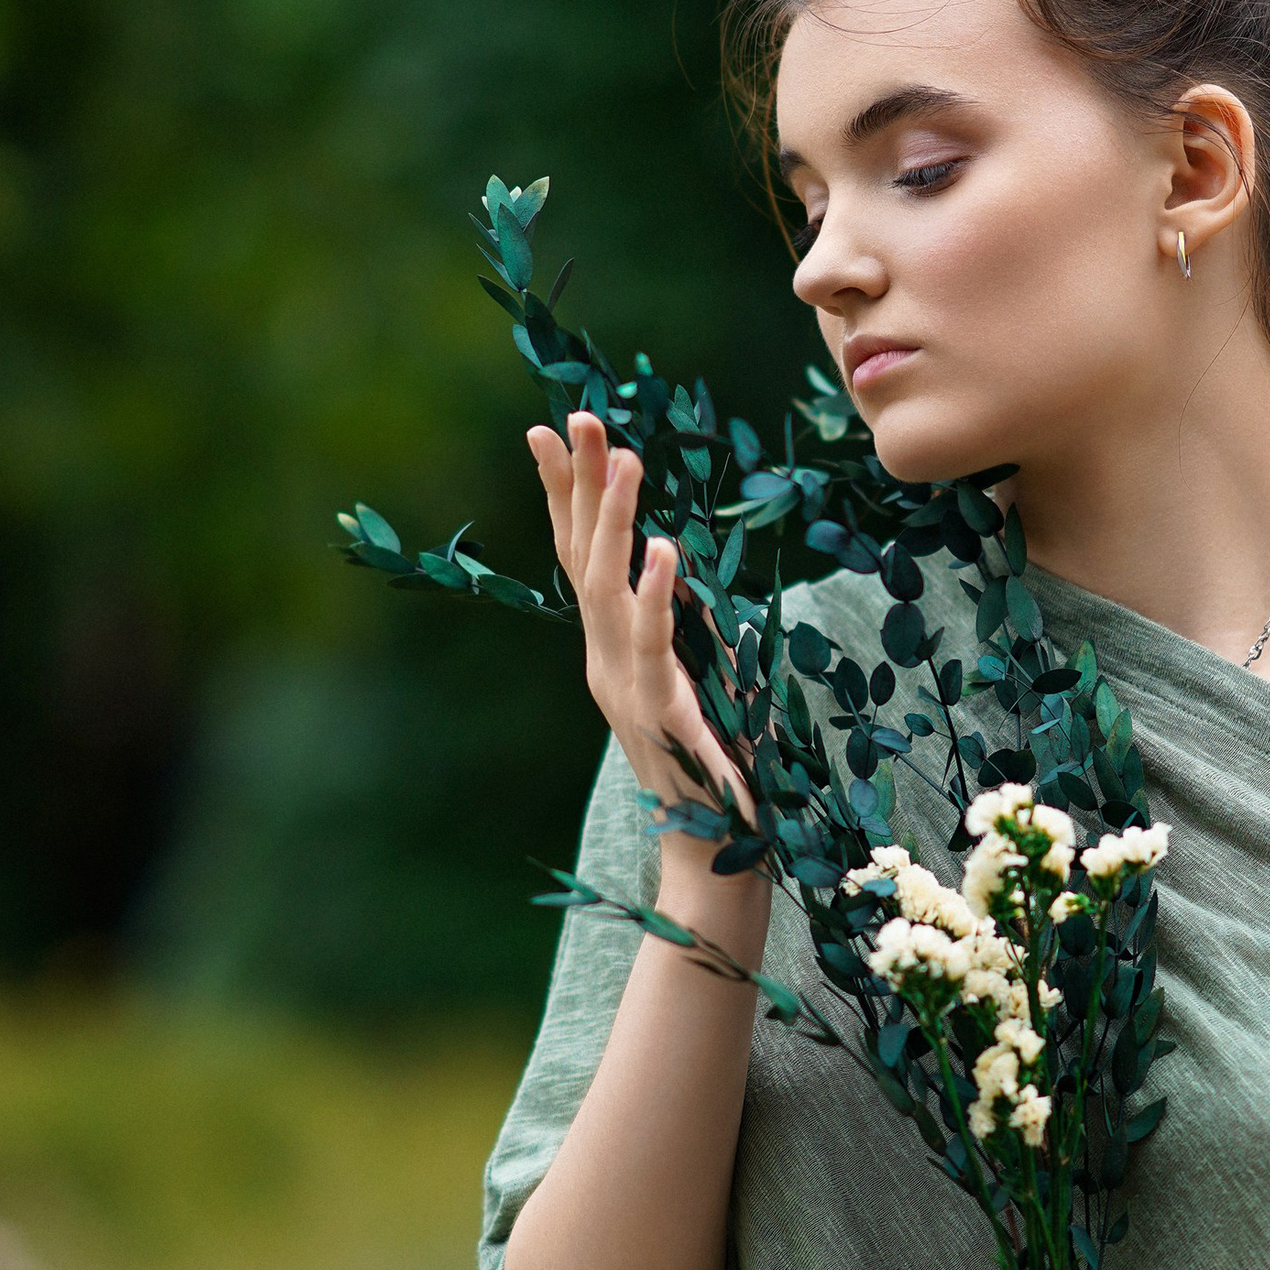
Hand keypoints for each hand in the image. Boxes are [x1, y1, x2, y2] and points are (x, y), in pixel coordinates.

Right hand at [527, 412, 754, 862]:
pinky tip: (663, 548)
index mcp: (613, 650)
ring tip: (626, 457)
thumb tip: (680, 564)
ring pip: (605, 588)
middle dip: (578, 484)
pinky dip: (656, 593)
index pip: (580, 556)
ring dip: (615, 519)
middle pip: (582, 556)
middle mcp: (605, 661)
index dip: (565, 494)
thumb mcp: (705, 676)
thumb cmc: (720, 766)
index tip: (549, 430)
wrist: (718, 854)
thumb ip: (688, 625)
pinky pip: (652, 643)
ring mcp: (624, 687)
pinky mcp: (658, 713)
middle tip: (577, 416)